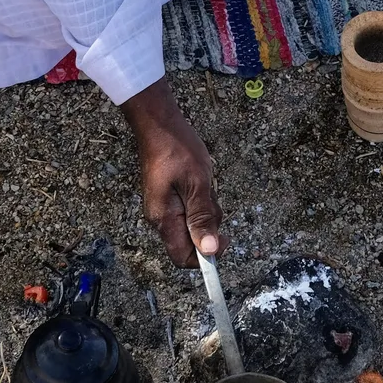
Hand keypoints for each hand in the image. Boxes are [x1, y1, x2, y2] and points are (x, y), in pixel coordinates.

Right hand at [121, 77, 222, 266]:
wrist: (159, 124)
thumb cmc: (176, 149)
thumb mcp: (197, 184)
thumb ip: (203, 218)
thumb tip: (210, 251)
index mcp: (164, 218)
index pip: (182, 257)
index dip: (204, 258)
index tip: (223, 241)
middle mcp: (160, 218)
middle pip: (189, 242)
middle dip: (208, 228)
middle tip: (213, 200)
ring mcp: (164, 208)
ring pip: (191, 225)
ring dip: (206, 212)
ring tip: (206, 186)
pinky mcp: (168, 198)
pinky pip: (189, 210)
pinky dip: (200, 202)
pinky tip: (200, 182)